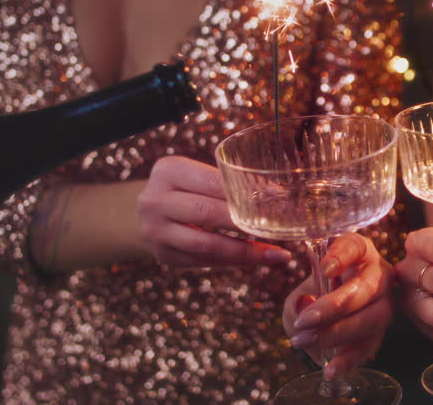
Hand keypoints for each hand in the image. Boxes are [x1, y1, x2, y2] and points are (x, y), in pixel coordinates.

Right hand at [137, 156, 291, 266]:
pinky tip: (255, 259)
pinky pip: (204, 261)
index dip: (245, 193)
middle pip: (208, 213)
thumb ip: (230, 184)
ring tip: (275, 254)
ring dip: (245, 251)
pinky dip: (233, 261)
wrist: (152, 210)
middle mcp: (155, 200)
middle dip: (246, 223)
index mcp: (169, 171)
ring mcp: (155, 230)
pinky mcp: (163, 254)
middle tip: (280, 230)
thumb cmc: (187, 189)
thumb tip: (279, 196)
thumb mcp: (199, 176)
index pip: (213, 182)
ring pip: (206, 244)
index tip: (278, 201)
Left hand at [282, 233, 395, 378]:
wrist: (329, 315)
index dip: (341, 256)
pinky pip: (371, 345)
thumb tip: (306, 309)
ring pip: (373, 317)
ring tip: (307, 342)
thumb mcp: (301, 295)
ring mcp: (385, 301)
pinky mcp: (383, 329)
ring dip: (339, 332)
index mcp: (358, 252)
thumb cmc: (316, 296)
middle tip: (306, 321)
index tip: (324, 268)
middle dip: (335, 306)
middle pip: (365, 287)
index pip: (354, 246)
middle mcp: (378, 273)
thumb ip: (298, 303)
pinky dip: (349, 359)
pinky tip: (331, 369)